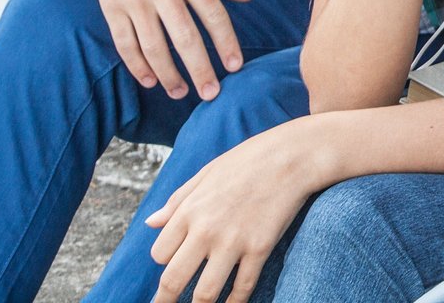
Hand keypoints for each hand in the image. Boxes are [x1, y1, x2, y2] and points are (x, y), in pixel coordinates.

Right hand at [74, 0, 255, 100]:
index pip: (214, 14)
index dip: (226, 43)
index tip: (236, 67)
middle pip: (185, 37)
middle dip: (200, 69)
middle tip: (212, 95)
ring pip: (153, 46)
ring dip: (168, 75)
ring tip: (181, 93)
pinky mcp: (110, 7)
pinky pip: (125, 43)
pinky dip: (137, 65)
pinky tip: (150, 80)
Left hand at [146, 120, 324, 302]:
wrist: (293, 155)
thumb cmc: (249, 160)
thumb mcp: (206, 173)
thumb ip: (177, 201)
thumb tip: (150, 222)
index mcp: (189, 210)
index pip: (159, 254)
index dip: (164, 262)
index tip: (173, 264)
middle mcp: (206, 230)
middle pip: (173, 280)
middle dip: (165, 299)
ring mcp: (234, 241)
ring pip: (206, 292)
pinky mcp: (260, 248)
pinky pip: (243, 286)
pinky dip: (235, 301)